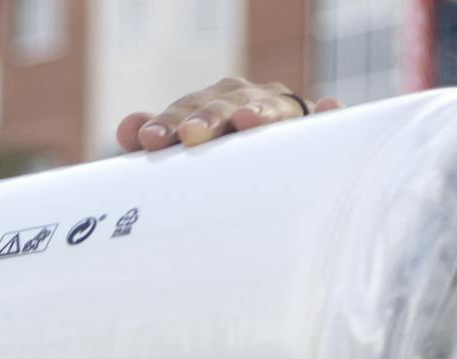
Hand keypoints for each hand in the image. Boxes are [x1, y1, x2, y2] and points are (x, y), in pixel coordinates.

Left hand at [117, 76, 342, 151]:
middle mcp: (248, 99)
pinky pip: (326, 119)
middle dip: (209, 117)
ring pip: (274, 106)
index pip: (188, 109)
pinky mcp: (318, 127)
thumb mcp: (187, 151)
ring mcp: (284, 110)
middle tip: (192, 135)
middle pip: (226, 103)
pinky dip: (329, 112)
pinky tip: (328, 107)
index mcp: (214, 103)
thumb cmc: (222, 156)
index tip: (151, 140)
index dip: (169, 122)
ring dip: (262, 110)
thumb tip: (126, 130)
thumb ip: (160, 141)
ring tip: (248, 121)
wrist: (277, 161)